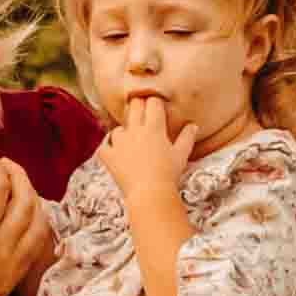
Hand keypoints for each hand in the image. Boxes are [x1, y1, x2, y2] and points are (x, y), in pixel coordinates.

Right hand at [0, 157, 52, 295]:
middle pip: (27, 200)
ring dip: (32, 198)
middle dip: (18, 174)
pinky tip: (23, 217)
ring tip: (16, 185)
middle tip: (3, 163)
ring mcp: (12, 267)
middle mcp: (3, 252)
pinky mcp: (13, 280)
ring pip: (39, 223)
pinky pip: (37, 246)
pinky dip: (36, 223)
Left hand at [100, 88, 187, 204]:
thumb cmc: (169, 174)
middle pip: (134, 106)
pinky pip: (103, 146)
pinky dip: (107, 147)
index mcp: (154, 128)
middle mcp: (135, 131)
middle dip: (138, 105)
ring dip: (123, 132)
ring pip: (118, 129)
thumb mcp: (181, 155)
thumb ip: (187, 137)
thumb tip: (192, 125)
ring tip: (129, 139)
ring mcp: (119, 143)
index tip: (157, 106)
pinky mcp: (109, 156)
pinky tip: (112, 150)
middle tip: (143, 112)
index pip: (153, 103)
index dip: (155, 102)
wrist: (150, 193)